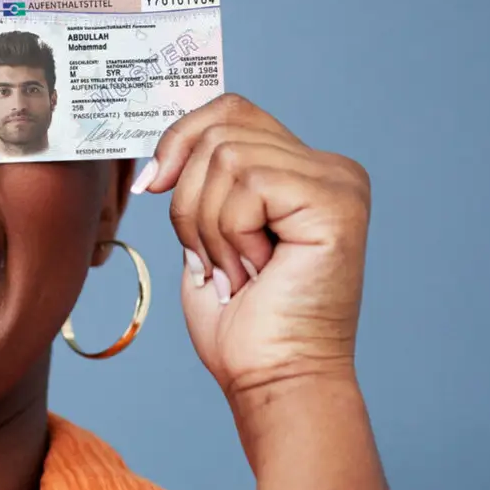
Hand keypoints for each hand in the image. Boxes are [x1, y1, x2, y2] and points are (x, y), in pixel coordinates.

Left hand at [133, 94, 371, 405]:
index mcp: (302, 170)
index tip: (151, 186)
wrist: (272, 378)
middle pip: (222, 129)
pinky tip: (255, 270)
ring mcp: (338, 181)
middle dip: (190, 199)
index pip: (229, 111)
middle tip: (212, 259)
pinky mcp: (336, 200)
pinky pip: (248, 184)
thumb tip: (162, 149)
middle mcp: (329, 168)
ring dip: (209, 226)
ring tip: (236, 270)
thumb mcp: (206, 233)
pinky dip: (230, 234)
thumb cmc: (242, 323)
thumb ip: (200, 179)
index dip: (179, 139)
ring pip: (228, 156)